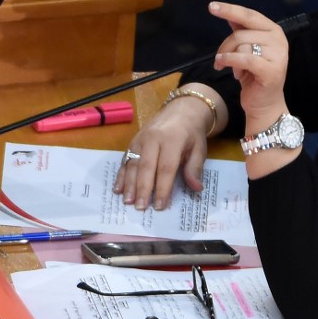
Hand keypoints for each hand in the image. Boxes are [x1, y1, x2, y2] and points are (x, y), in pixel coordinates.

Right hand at [113, 82, 224, 210]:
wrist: (181, 111)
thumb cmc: (191, 133)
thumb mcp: (199, 149)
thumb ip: (195, 168)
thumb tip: (196, 188)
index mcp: (172, 140)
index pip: (166, 168)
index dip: (162, 188)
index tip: (160, 206)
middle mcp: (153, 139)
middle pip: (146, 167)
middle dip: (142, 189)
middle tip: (140, 207)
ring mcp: (140, 140)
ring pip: (133, 164)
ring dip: (129, 184)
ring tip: (128, 202)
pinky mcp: (132, 142)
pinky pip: (125, 160)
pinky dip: (121, 176)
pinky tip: (118, 189)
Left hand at [208, 1, 289, 129]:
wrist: (265, 104)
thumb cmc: (254, 76)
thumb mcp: (246, 50)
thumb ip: (241, 31)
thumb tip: (229, 14)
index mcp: (274, 31)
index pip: (249, 15)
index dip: (230, 10)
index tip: (211, 6)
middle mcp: (279, 40)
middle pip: (241, 33)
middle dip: (225, 45)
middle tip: (219, 59)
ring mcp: (278, 55)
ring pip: (241, 45)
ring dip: (228, 57)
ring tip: (231, 69)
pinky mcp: (271, 70)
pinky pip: (245, 59)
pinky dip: (230, 61)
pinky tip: (223, 66)